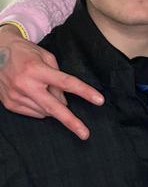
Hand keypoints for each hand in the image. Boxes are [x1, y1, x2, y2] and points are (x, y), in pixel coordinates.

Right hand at [0, 24, 103, 138]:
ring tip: (46, 90)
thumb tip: (64, 100)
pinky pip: (34, 113)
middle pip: (54, 107)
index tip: (99, 100)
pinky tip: (38, 96)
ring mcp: (15, 96)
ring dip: (53, 105)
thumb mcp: (46, 57)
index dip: (84, 92)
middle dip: (71, 121)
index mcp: (37, 70)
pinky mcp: (9, 104)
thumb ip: (58, 77)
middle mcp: (25, 85)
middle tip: (85, 134)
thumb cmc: (25, 53)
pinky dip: (42, 108)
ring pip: (45, 111)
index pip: (66, 82)